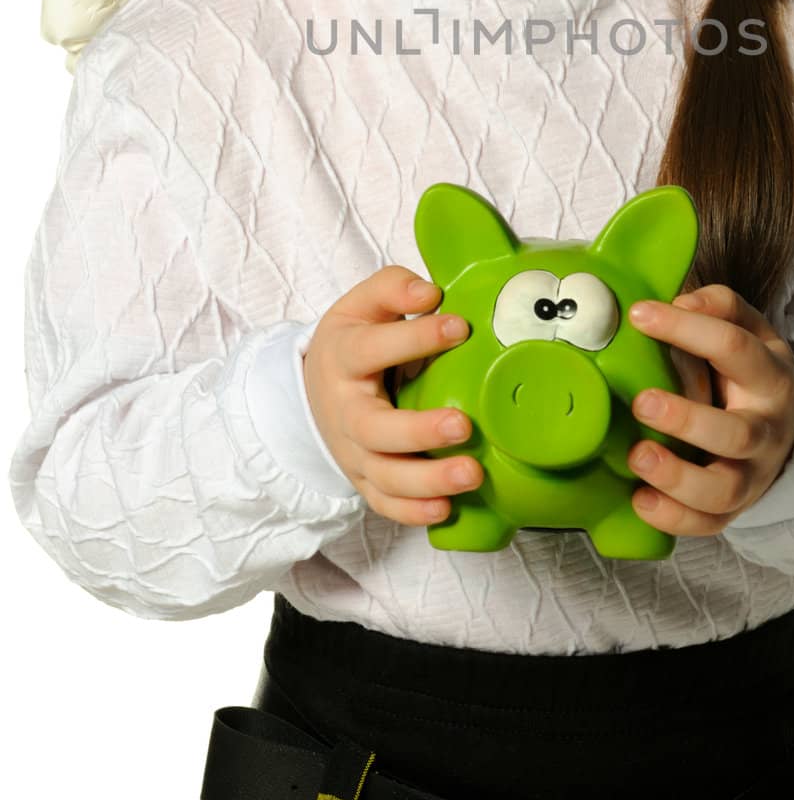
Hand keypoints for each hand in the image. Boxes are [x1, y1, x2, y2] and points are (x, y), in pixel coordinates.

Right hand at [303, 266, 483, 524]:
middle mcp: (345, 411)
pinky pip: (385, 504)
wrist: (315, 389)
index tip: (459, 326)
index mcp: (343, 358)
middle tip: (463, 425)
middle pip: (375, 429)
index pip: (372, 349)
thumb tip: (429, 293)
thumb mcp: (362, 305)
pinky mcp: (365, 480)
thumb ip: (393, 288)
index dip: (414, 338)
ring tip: (472, 474)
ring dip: (428, 480)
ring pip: (385, 476)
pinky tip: (446, 509)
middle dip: (419, 431)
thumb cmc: (353, 341)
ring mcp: (354, 451)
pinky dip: (412, 512)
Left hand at [625, 284, 793, 535]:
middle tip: (640, 401)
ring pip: (724, 489)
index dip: (687, 329)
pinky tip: (640, 499)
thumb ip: (718, 306)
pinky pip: (708, 524)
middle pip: (735, 434)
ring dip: (677, 478)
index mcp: (769, 376)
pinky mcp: (733, 509)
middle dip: (686, 420)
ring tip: (637, 457)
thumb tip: (679, 301)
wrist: (789, 429)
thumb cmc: (750, 372)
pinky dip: (673, 518)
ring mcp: (752, 476)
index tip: (639, 315)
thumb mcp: (750, 329)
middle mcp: (765, 430)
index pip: (733, 349)